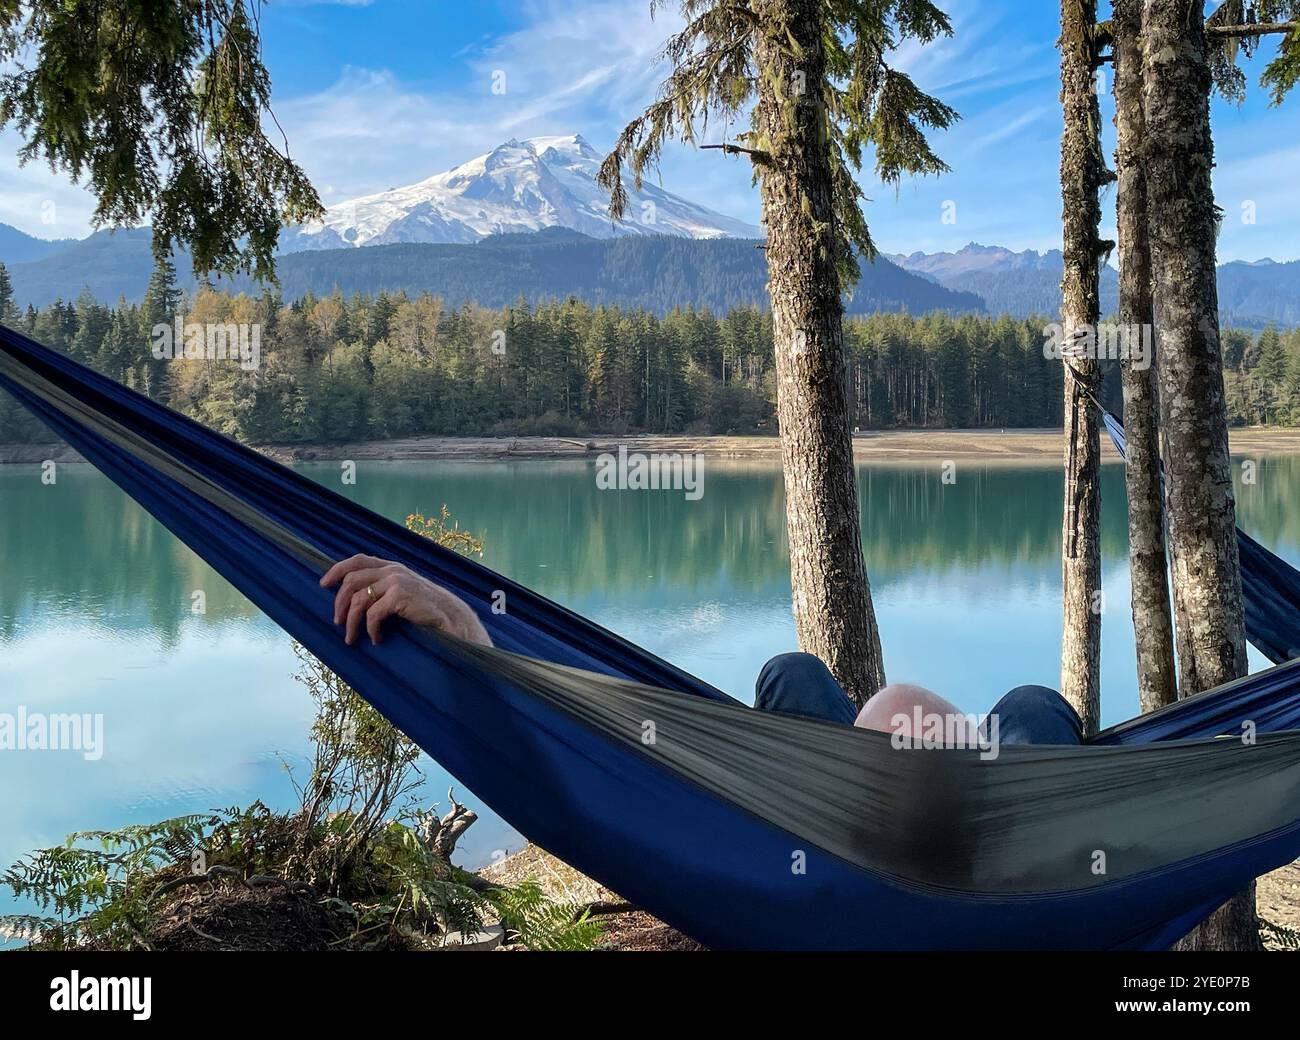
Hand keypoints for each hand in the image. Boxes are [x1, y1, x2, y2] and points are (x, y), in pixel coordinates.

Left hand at [319, 554, 492, 648]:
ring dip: (351, 622)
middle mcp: (392, 570)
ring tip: (352, 638)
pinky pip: (373, 614)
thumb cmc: (425, 609)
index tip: (323, 584)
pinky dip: (370, 630)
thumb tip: (354, 598)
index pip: (357, 560)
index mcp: (391, 566)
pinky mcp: (400, 595)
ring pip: (358, 600)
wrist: (450, 617)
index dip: (337, 570)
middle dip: (340, 604)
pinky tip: (377, 639)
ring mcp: (396, 581)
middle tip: (338, 622)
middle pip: (351, 581)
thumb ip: (384, 587)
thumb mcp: (404, 592)